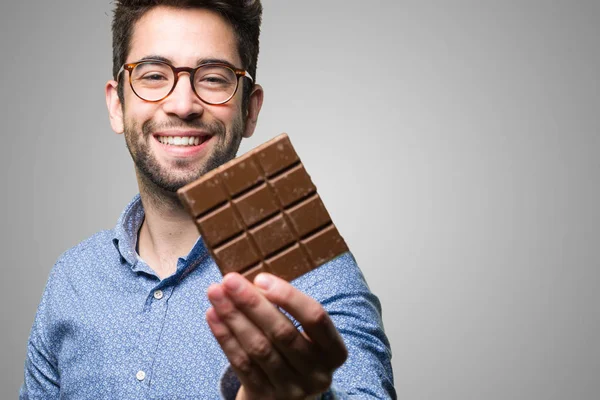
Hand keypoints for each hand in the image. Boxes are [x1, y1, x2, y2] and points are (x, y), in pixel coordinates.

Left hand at [206, 272, 347, 399]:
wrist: (288, 399)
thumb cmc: (296, 353)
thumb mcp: (306, 336)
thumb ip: (288, 311)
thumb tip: (252, 284)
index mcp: (334, 352)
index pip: (315, 317)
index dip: (289, 296)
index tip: (261, 278)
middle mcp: (317, 373)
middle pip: (282, 332)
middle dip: (252, 303)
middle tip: (230, 280)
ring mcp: (291, 389)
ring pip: (258, 348)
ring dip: (233, 317)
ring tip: (215, 293)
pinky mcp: (265, 397)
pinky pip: (242, 364)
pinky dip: (225, 337)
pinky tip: (212, 316)